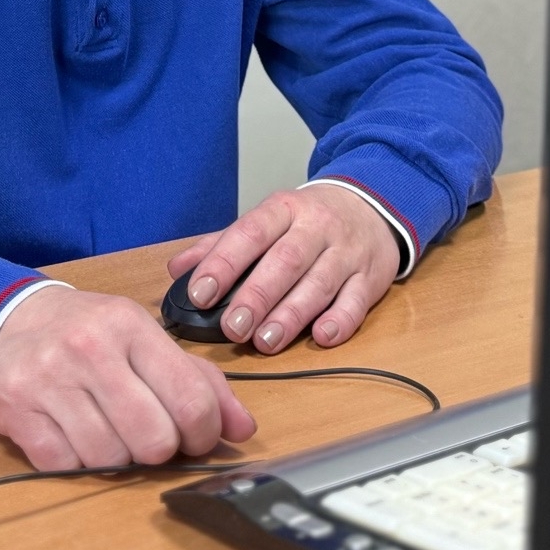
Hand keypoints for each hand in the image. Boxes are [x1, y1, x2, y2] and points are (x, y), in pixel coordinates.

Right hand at [0, 285, 257, 469]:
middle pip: (153, 439)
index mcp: (130, 325)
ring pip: (109, 459)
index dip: (202, 434)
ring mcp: (48, 378)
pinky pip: (64, 466)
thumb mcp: (143, 338)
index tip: (193, 437)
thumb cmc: (85, 333)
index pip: (191, 400)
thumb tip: (242, 428)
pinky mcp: (15, 409)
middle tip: (146, 436)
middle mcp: (89, 347)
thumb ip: (198, 380)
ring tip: (106, 432)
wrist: (2, 321)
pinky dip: (74, 463)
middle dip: (157, 450)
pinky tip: (71, 437)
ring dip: (115, 458)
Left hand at [168, 185, 400, 354]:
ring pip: (319, 283)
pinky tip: (321, 337)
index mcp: (284, 209)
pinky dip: (340, 321)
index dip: (224, 263)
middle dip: (257, 296)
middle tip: (233, 328)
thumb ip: (222, 244)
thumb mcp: (267, 220)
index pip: (250, 233)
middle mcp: (317, 228)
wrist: (373, 206)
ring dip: (291, 316)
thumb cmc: (308, 221)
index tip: (200, 293)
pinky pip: (357, 302)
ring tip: (265, 342)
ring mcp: (347, 253)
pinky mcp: (371, 279)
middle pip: (286, 260)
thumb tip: (177, 270)